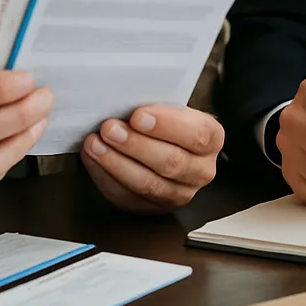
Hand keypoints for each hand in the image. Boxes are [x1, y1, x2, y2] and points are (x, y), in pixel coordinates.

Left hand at [80, 105, 222, 212]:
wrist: (168, 142)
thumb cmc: (168, 120)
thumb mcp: (172, 106)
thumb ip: (158, 104)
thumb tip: (125, 98)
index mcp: (212, 138)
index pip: (196, 135)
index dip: (166, 125)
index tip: (137, 115)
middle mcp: (201, 170)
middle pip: (171, 162)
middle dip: (135, 145)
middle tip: (109, 128)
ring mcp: (179, 193)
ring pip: (148, 184)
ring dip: (117, 163)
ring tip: (95, 144)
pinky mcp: (153, 208)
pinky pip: (128, 198)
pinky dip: (106, 178)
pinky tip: (93, 159)